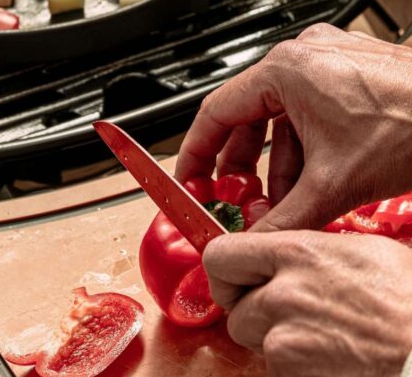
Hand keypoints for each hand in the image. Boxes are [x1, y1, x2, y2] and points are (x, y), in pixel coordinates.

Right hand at [175, 23, 411, 230]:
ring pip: (278, 118)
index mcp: (285, 70)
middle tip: (236, 198)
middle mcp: (301, 58)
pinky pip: (304, 112)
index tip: (191, 176)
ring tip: (283, 201)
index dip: (196, 151)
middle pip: (246, 116)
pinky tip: (310, 181)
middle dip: (241, 165)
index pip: (216, 112)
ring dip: (276, 163)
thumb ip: (284, 218)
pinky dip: (302, 148)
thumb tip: (254, 241)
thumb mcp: (335, 182)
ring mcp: (324, 62)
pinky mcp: (344, 74)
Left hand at [203, 231, 411, 376]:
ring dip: (274, 342)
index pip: (219, 256)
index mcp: (294, 253)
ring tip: (318, 338)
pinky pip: (277, 370)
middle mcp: (281, 295)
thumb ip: (303, 248)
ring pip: (253, 342)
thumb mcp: (357, 250)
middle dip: (254, 312)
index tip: (238, 280)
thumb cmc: (408, 299)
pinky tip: (330, 361)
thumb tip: (275, 254)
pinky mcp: (292, 375)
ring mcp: (285, 342)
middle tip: (286, 314)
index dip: (225, 271)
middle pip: (234, 308)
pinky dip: (295, 368)